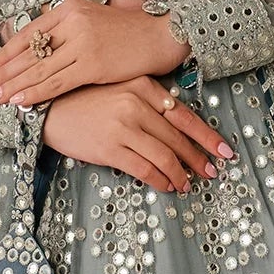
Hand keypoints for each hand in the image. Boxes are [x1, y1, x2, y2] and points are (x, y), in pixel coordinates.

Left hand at [0, 0, 184, 107]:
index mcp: (69, 8)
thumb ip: (67, 29)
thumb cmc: (128, 32)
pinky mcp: (93, 64)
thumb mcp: (93, 20)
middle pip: (29, 52)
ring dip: (14, 86)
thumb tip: (39, 48)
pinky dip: (36, 93)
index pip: (28, 33)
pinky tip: (20, 101)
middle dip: (4, 72)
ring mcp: (82, 43)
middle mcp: (72, 22)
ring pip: (39, 69)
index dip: (6, 52)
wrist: (161, 36)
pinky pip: (56, 82)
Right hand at [42, 77, 234, 194]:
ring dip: (180, 174)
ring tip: (188, 184)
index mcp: (143, 86)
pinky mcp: (110, 148)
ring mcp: (123, 127)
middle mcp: (136, 104)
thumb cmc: (87, 100)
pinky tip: (167, 186)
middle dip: (198, 159)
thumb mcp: (121, 89)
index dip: (207, 136)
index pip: (184, 115)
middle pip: (178, 138)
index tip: (224, 151)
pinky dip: (160, 181)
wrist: (48, 110)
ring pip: (164, 156)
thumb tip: (179, 128)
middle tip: (211, 172)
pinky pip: (144, 169)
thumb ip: (150, 102)